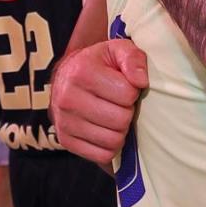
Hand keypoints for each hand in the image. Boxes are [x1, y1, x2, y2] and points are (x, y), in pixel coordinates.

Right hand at [49, 39, 148, 164]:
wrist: (68, 77)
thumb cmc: (99, 65)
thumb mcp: (118, 51)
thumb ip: (133, 59)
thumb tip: (141, 81)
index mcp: (82, 72)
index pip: (128, 95)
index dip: (132, 92)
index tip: (123, 87)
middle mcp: (68, 98)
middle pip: (121, 120)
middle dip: (126, 112)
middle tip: (119, 104)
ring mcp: (64, 122)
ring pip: (113, 140)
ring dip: (119, 130)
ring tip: (112, 116)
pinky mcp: (65, 141)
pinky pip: (102, 155)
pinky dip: (109, 146)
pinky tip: (105, 130)